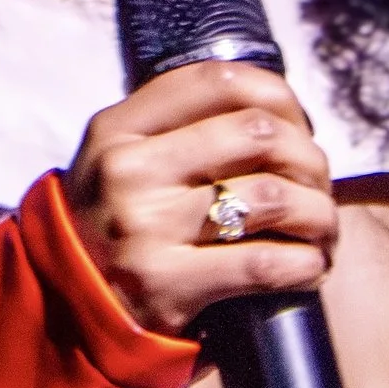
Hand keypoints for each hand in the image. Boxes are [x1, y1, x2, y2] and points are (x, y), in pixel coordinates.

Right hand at [62, 61, 338, 339]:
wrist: (67, 307)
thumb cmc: (113, 223)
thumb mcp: (122, 158)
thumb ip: (178, 126)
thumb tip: (275, 109)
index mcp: (119, 127)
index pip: (217, 80)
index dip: (276, 95)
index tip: (296, 125)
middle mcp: (129, 169)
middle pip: (256, 133)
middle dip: (308, 158)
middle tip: (317, 184)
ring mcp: (146, 226)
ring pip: (271, 197)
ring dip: (318, 214)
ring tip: (321, 229)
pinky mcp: (166, 283)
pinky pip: (265, 265)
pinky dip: (305, 264)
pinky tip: (309, 267)